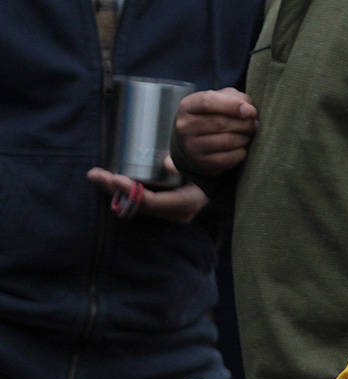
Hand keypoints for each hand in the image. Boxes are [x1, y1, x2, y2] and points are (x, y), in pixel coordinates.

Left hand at [87, 164, 207, 223]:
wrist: (218, 179)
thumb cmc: (210, 169)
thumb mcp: (202, 166)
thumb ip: (185, 164)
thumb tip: (167, 164)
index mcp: (185, 204)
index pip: (152, 203)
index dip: (131, 192)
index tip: (114, 178)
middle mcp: (176, 213)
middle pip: (139, 204)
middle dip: (115, 189)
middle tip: (95, 174)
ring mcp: (169, 212)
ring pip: (136, 203)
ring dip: (115, 189)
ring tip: (97, 175)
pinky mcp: (164, 206)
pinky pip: (140, 200)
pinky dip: (124, 189)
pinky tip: (110, 179)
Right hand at [173, 87, 258, 173]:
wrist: (196, 144)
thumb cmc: (213, 117)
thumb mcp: (220, 100)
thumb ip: (235, 98)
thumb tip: (249, 110)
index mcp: (188, 106)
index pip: (207, 102)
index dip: (232, 105)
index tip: (252, 111)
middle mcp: (185, 126)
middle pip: (221, 122)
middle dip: (244, 123)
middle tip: (254, 124)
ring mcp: (192, 146)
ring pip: (227, 141)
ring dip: (244, 138)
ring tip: (248, 135)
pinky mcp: (202, 163)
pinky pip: (229, 158)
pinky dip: (241, 153)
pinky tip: (241, 148)